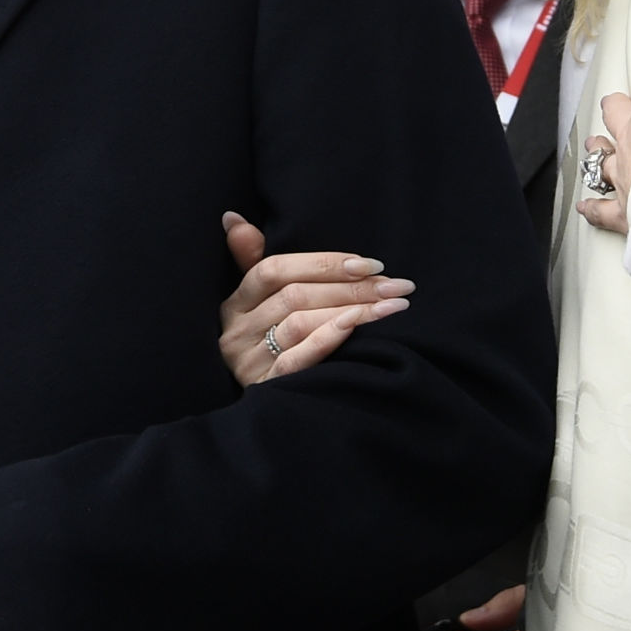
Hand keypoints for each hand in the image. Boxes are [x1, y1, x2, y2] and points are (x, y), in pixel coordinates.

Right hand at [218, 212, 413, 384]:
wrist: (268, 412)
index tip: (370, 264)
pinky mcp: (265, 388)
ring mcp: (248, 362)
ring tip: (392, 305)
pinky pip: (297, 359)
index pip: (272, 270)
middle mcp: (236, 332)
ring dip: (351, 310)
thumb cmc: (271, 342)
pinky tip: (358, 326)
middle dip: (352, 287)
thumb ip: (252, 260)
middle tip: (397, 285)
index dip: (322, 263)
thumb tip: (233, 218)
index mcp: (234, 304)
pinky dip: (328, 338)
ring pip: (300, 323)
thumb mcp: (260, 302)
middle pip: (295, 296)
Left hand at [578, 27, 630, 235]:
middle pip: (618, 109)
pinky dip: (593, 207)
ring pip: (604, 153)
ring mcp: (627, 170)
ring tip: (596, 145)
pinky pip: (603, 207)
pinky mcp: (626, 207)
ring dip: (601, 148)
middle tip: (619, 100)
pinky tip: (584, 206)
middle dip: (619, 103)